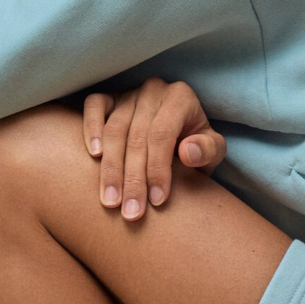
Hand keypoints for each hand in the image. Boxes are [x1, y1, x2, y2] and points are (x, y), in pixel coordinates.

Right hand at [82, 78, 226, 219]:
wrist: (179, 133)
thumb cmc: (197, 145)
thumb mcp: (213, 150)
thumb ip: (207, 150)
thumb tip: (186, 152)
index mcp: (181, 97)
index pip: (162, 134)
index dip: (158, 169)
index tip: (157, 201)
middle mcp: (153, 90)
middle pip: (136, 137)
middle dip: (133, 179)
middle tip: (131, 213)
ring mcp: (129, 93)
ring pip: (114, 130)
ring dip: (110, 170)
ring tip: (110, 202)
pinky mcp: (109, 98)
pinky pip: (94, 106)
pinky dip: (91, 129)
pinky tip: (94, 157)